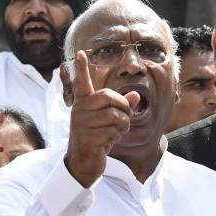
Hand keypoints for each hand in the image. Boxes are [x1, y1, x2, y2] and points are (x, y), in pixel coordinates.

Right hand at [64, 51, 139, 187]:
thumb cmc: (98, 137)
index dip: (82, 68)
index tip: (82, 52)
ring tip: (114, 133)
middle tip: (122, 120)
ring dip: (122, 127)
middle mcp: (80, 110)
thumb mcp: (111, 120)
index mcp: (84, 103)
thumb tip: (136, 95)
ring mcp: (82, 123)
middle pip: (112, 97)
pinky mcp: (87, 137)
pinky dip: (117, 138)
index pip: (83, 83)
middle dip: (124, 109)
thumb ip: (122, 107)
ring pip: (116, 116)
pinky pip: (114, 132)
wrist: (83, 163)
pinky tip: (107, 144)